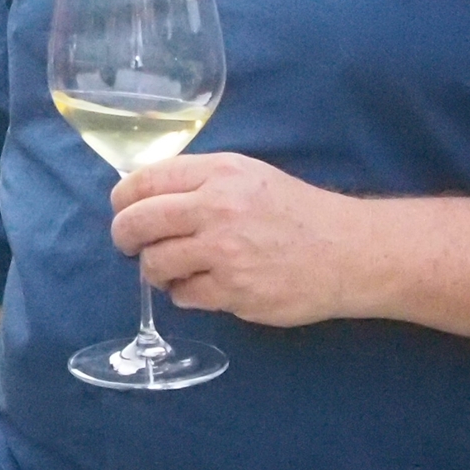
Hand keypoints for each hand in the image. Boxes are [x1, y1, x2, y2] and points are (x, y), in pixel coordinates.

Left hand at [109, 153, 358, 327]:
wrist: (346, 251)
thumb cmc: (295, 211)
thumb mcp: (249, 175)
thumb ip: (200, 180)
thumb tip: (144, 194)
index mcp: (219, 173)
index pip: (144, 181)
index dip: (123, 199)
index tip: (122, 210)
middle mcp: (216, 208)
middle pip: (137, 223)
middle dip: (124, 237)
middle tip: (129, 244)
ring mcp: (223, 253)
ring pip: (155, 265)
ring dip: (156, 269)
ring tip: (173, 267)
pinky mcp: (233, 292)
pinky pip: (184, 296)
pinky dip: (185, 293)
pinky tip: (203, 284)